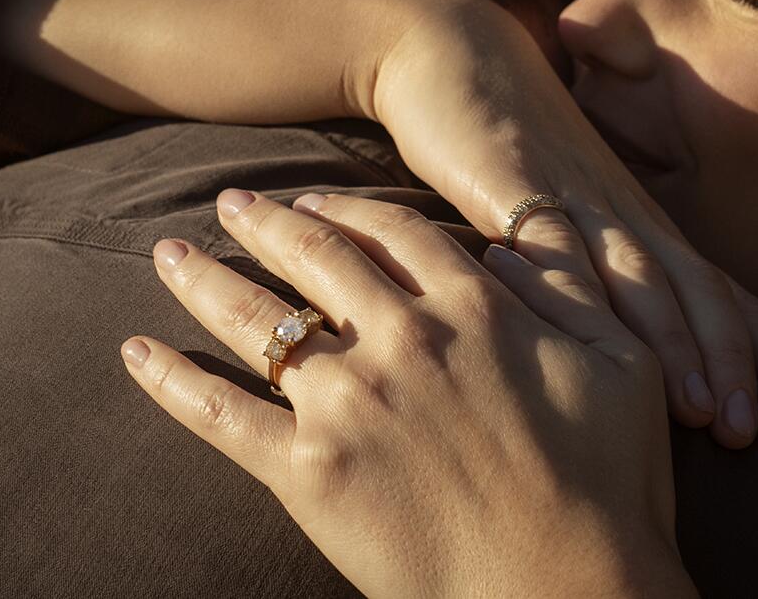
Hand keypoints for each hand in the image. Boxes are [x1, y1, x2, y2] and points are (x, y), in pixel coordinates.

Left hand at [121, 189, 696, 598]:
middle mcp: (401, 339)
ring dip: (203, 279)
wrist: (565, 595)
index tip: (313, 197)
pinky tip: (134, 352)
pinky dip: (169, 380)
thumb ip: (570, 289)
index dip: (346, 207)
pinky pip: (219, 415)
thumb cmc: (611, 488)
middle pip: (312, 257)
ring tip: (168, 254)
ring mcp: (347, 403)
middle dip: (263, 223)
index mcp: (475, 308)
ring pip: (255, 320)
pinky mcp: (307, 472)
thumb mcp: (623, 365)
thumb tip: (517, 242)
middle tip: (228, 202)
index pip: (393, 232)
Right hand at [362, 0, 757, 446]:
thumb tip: (621, 361)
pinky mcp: (514, 187)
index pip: (728, 296)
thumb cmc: (510, 146)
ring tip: (698, 412)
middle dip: (734, 365)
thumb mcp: (564, 216)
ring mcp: (575, 200)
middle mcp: (626, 215)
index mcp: (644, 225)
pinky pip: (553, 249)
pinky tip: (588, 350)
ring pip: (639, 277)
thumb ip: (594, 279)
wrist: (456, 55)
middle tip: (754, 434)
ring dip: (674, 344)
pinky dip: (578, 301)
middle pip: (701, 292)